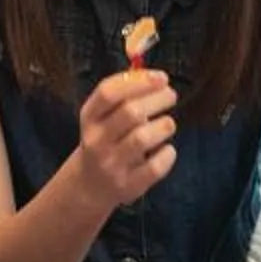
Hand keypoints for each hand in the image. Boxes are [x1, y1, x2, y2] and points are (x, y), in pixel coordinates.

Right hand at [72, 68, 177, 207]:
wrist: (90, 184)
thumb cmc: (106, 139)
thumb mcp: (103, 115)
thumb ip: (124, 93)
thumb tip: (155, 75)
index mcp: (89, 118)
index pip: (108, 92)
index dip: (138, 82)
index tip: (161, 77)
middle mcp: (96, 140)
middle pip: (130, 112)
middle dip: (157, 99)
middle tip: (171, 95)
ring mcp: (111, 165)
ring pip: (143, 138)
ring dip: (164, 126)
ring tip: (168, 124)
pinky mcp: (128, 185)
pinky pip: (155, 167)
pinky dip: (167, 155)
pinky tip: (166, 150)